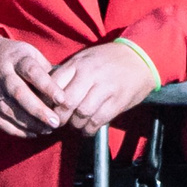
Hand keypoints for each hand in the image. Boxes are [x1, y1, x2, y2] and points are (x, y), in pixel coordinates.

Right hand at [0, 31, 66, 138]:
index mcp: (15, 57)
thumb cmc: (13, 57)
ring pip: (9, 110)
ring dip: (30, 123)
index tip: (62, 99)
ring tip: (48, 129)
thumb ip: (46, 69)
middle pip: (19, 93)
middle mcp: (1, 73)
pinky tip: (33, 133)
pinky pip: (0, 121)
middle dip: (38, 110)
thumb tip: (68, 87)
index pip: (32, 71)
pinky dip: (17, 130)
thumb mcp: (29, 53)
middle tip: (56, 122)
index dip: (47, 85)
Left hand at [43, 41, 158, 132]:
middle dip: (60, 117)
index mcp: (79, 63)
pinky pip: (97, 121)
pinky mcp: (117, 102)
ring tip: (74, 124)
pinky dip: (89, 129)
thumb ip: (69, 73)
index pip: (54, 84)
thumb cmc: (108, 60)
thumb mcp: (86, 58)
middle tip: (59, 122)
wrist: (140, 57)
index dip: (47, 100)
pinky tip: (87, 128)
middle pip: (66, 102)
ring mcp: (105, 88)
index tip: (47, 108)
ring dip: (75, 124)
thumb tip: (48, 93)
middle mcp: (90, 74)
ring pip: (81, 114)